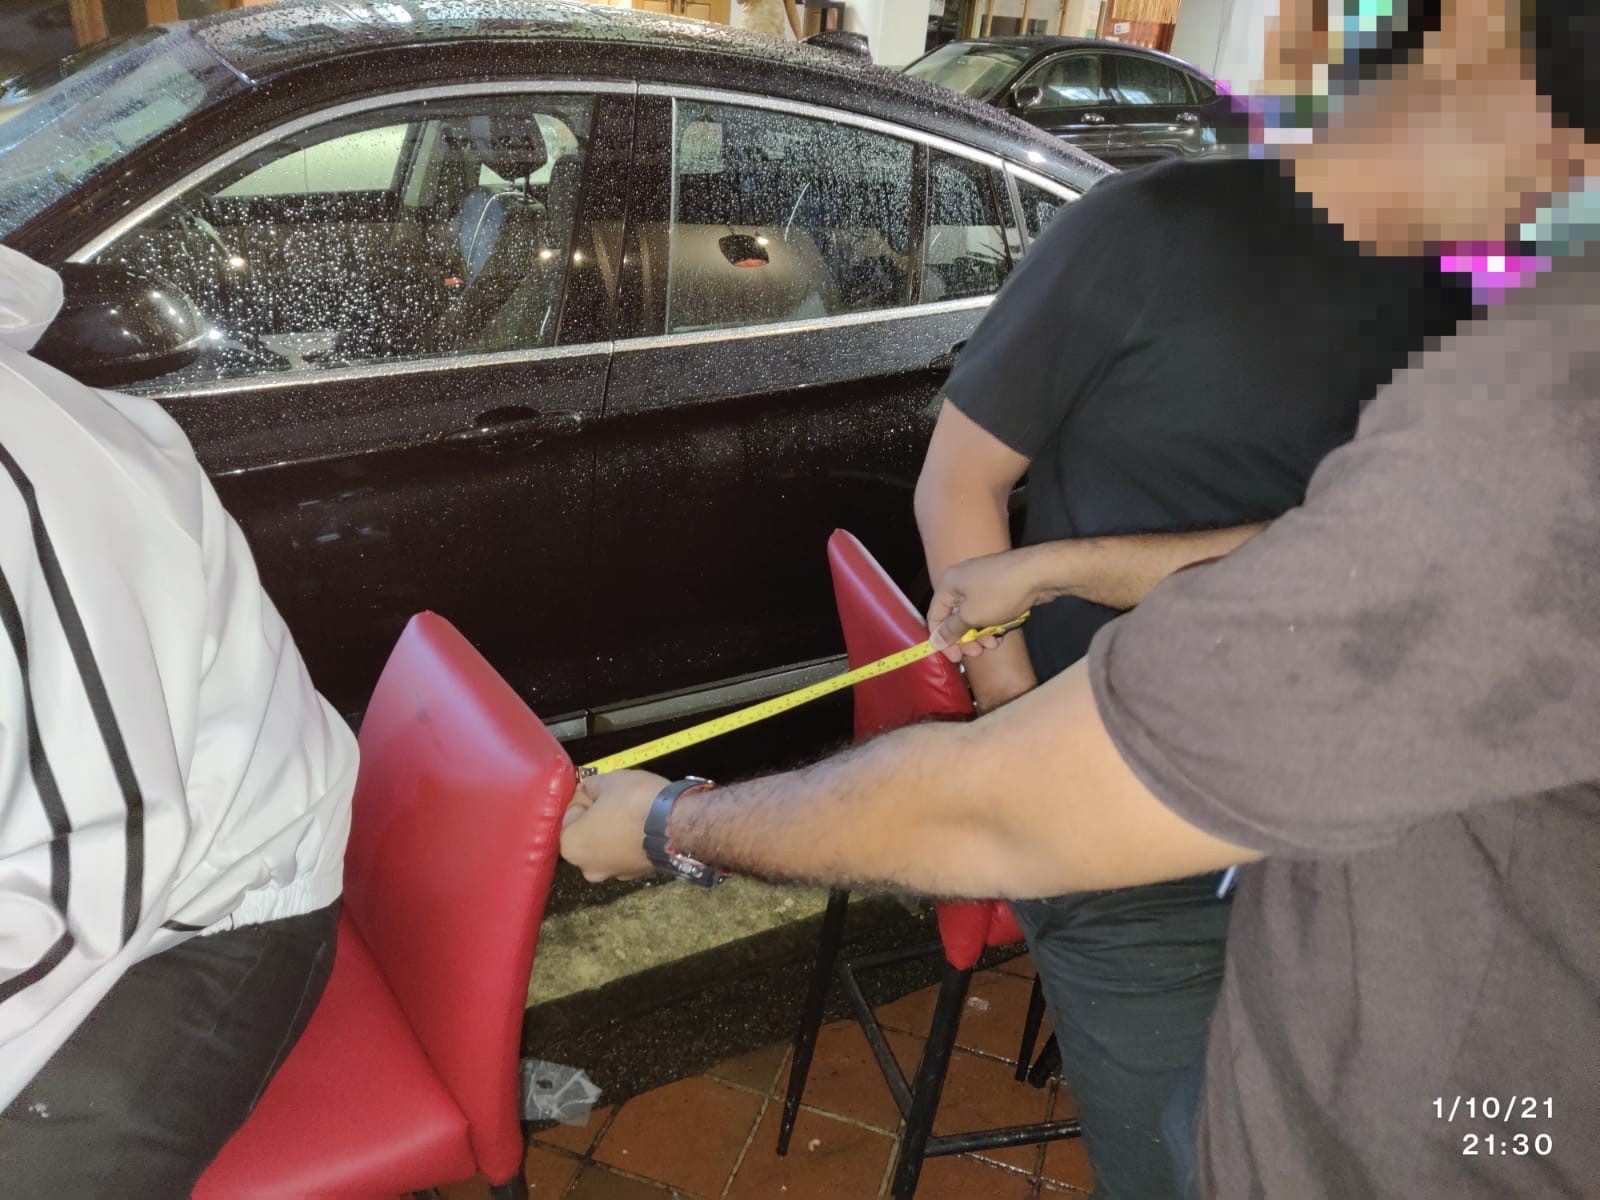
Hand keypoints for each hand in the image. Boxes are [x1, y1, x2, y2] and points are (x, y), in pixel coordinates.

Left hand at [560, 769, 669, 882]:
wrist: (677, 824)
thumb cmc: (634, 801)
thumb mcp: (609, 781)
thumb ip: (592, 785)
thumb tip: (589, 788)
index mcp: (572, 846)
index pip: (570, 812)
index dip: (585, 796)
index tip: (599, 787)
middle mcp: (588, 867)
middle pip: (588, 833)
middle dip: (598, 815)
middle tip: (615, 797)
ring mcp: (615, 874)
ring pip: (608, 845)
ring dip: (615, 830)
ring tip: (633, 810)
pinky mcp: (638, 874)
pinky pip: (627, 852)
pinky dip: (632, 841)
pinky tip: (644, 824)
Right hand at [926, 549, 1040, 661]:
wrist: (1038, 572)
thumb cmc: (999, 593)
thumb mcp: (972, 616)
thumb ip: (951, 630)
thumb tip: (935, 640)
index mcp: (949, 584)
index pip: (935, 616)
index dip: (942, 639)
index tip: (955, 657)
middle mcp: (961, 581)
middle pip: (955, 617)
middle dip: (965, 638)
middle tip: (976, 653)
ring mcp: (981, 583)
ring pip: (973, 616)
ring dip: (980, 634)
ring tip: (992, 644)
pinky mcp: (998, 587)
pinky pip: (988, 610)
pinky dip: (992, 624)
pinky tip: (1001, 634)